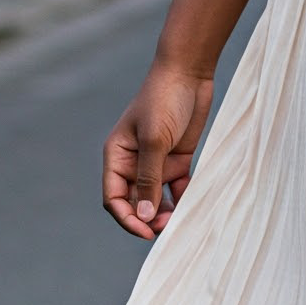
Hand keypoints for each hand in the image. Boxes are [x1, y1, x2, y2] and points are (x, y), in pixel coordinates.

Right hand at [102, 63, 213, 239]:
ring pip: (156, 198)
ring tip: (178, 222)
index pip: (114, 198)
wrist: (190, 72)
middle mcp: (134, 162)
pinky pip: (177, 187)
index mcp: (117, 156)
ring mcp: (156, 161)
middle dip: (147, 218)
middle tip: (166, 227)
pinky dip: (182, 199)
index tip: (145, 232)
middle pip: (134, 202)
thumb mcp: (154, 140)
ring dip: (164, 213)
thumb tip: (143, 215)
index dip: (127, 218)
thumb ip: (148, 178)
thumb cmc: (164, 100)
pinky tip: (192, 205)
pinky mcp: (178, 158)